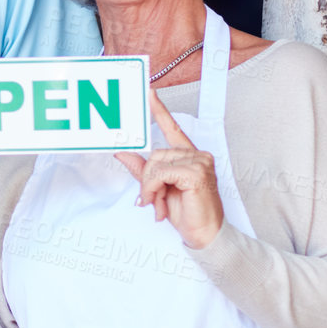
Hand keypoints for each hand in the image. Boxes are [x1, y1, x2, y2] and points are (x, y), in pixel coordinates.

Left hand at [114, 91, 223, 247]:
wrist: (204, 234)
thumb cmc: (187, 213)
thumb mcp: (159, 189)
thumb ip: (142, 170)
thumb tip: (122, 152)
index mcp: (189, 156)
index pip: (172, 128)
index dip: (160, 110)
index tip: (150, 94)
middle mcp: (196, 155)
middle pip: (155, 154)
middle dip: (148, 179)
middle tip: (154, 199)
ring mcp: (199, 162)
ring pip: (155, 164)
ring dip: (151, 187)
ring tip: (160, 203)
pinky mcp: (196, 172)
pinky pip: (161, 173)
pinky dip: (154, 188)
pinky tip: (161, 201)